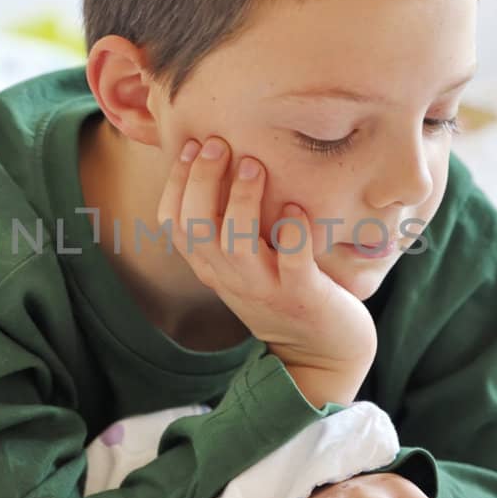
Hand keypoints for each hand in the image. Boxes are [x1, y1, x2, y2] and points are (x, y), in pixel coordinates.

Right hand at [158, 137, 376, 408]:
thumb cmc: (285, 294)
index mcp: (211, 267)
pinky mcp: (302, 297)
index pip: (174, 223)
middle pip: (196, 227)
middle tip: (218, 143)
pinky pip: (292, 262)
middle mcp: (230, 278)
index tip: (191, 143)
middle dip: (200, 180)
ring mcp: (265, 289)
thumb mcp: (246, 263)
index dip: (176, 182)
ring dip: (241, 201)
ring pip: (235, 244)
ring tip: (253, 165)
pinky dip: (293, 233)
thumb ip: (229, 226)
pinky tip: (297, 208)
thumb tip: (219, 165)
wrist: (322, 355)